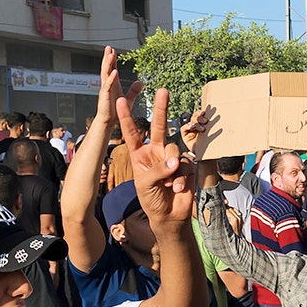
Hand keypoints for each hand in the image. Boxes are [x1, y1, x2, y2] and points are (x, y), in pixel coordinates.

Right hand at [94, 46, 143, 130]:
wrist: (109, 122)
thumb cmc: (115, 111)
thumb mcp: (128, 98)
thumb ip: (133, 90)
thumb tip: (140, 83)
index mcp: (112, 85)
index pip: (112, 69)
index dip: (112, 60)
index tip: (114, 51)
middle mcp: (107, 85)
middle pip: (107, 69)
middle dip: (107, 58)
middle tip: (108, 47)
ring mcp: (105, 90)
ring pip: (105, 74)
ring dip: (108, 64)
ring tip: (111, 55)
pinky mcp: (105, 97)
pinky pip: (107, 86)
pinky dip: (111, 79)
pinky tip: (115, 72)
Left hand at [118, 88, 194, 224]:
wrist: (169, 216)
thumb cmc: (151, 199)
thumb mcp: (144, 185)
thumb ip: (157, 170)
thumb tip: (175, 161)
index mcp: (139, 154)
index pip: (132, 132)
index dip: (126, 117)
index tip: (120, 100)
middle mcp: (156, 152)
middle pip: (159, 127)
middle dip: (161, 108)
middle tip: (163, 90)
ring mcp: (171, 158)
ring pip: (173, 149)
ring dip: (170, 167)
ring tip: (168, 184)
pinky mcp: (186, 167)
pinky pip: (185, 165)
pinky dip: (181, 179)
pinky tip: (177, 189)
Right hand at [179, 106, 214, 157]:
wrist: (207, 157)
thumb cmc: (212, 145)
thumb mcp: (214, 135)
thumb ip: (215, 128)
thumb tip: (221, 117)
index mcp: (204, 124)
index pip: (201, 115)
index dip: (202, 112)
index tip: (206, 111)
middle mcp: (197, 126)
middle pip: (195, 117)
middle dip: (200, 117)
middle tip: (206, 121)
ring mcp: (191, 130)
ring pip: (191, 121)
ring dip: (196, 122)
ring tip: (202, 128)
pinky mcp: (185, 135)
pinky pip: (184, 128)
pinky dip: (187, 126)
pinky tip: (191, 126)